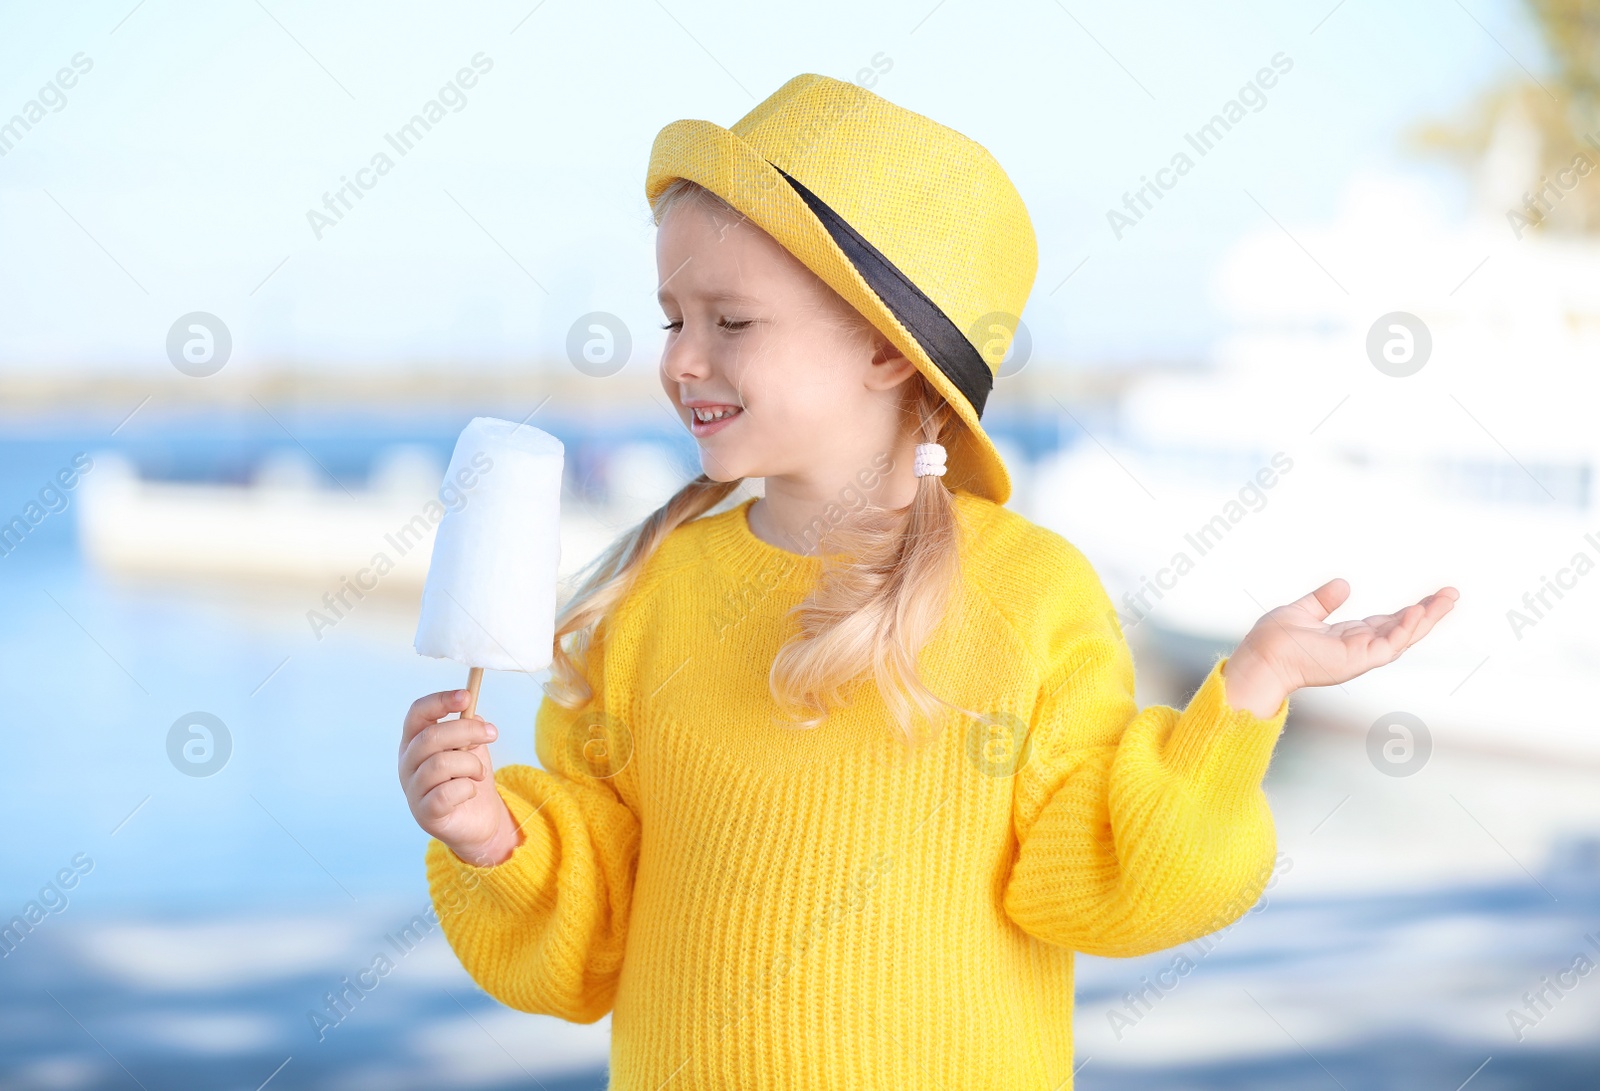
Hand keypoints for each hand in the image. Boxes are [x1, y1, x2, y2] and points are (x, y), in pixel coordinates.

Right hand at [399, 689, 519, 866]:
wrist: (478, 820)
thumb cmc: (469, 778)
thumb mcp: (471, 746)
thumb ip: (468, 727)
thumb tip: (471, 714)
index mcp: (415, 741)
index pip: (417, 713)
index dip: (440, 701)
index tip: (467, 696)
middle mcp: (407, 763)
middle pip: (431, 737)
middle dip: (467, 730)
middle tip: (491, 733)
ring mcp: (413, 790)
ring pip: (441, 764)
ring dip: (471, 764)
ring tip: (479, 772)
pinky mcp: (425, 814)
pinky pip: (446, 793)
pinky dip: (467, 788)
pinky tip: (471, 790)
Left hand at [1225, 579, 1459, 716]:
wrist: (1261, 655)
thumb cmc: (1275, 638)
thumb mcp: (1303, 611)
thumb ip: (1323, 600)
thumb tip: (1344, 584)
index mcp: (1349, 636)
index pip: (1388, 622)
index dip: (1410, 610)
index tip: (1432, 597)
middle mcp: (1359, 647)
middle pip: (1403, 629)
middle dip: (1429, 613)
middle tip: (1453, 594)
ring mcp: (1360, 656)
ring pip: (1403, 638)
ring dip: (1426, 619)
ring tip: (1448, 599)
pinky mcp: (1356, 660)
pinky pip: (1388, 646)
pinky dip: (1403, 630)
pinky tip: (1417, 612)